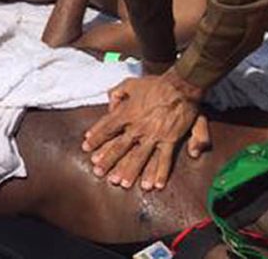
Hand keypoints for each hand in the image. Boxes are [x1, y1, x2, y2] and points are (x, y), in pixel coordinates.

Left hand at [82, 71, 209, 190]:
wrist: (181, 86)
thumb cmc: (155, 84)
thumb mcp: (131, 83)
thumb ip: (117, 93)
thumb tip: (110, 104)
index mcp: (127, 113)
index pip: (107, 127)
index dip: (96, 136)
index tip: (86, 146)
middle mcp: (138, 127)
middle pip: (119, 146)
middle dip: (108, 160)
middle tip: (98, 172)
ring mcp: (154, 135)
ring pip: (140, 157)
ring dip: (131, 172)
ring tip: (123, 184)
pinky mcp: (170, 140)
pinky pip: (164, 159)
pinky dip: (160, 173)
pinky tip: (155, 185)